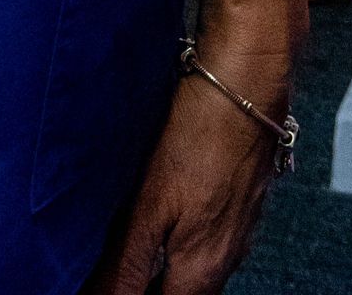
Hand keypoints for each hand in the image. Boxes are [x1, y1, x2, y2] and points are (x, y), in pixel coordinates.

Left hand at [86, 27, 293, 294]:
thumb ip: (128, 265)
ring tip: (132, 240)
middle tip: (112, 262)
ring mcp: (240, 228)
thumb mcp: (151, 205)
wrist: (248, 78)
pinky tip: (167, 210)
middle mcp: (227, 258)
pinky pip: (208, 237)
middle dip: (146, 283)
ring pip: (195, 268)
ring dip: (164, 265)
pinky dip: (181, 238)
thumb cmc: (201, 135)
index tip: (102, 282)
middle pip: (180, 293)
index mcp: (203, 271)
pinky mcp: (243, 199)